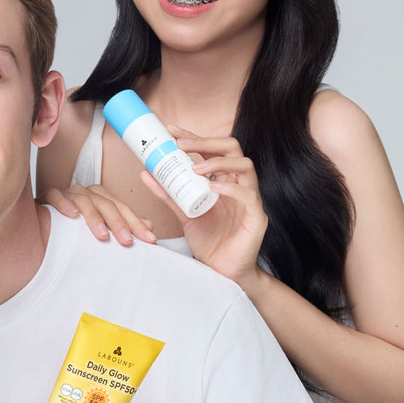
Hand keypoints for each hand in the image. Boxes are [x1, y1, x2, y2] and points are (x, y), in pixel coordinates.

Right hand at [42, 183, 154, 244]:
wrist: (43, 222)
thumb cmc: (76, 227)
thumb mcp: (102, 227)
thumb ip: (123, 224)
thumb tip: (150, 225)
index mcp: (101, 197)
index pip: (123, 208)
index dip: (137, 223)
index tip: (150, 240)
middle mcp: (87, 192)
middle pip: (106, 204)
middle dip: (118, 223)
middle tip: (127, 241)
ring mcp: (68, 193)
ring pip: (84, 200)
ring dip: (94, 217)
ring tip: (102, 235)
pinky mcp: (49, 196)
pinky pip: (56, 196)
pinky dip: (64, 204)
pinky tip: (72, 216)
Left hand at [140, 126, 267, 285]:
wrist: (223, 273)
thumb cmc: (209, 241)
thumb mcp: (183, 213)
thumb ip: (168, 194)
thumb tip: (146, 172)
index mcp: (223, 180)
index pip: (213, 149)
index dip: (194, 136)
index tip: (171, 130)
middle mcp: (238, 184)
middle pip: (232, 149)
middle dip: (206, 142)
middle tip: (180, 145)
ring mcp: (250, 199)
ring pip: (245, 166)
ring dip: (218, 162)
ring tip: (195, 167)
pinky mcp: (256, 218)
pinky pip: (250, 196)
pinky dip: (232, 189)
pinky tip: (213, 188)